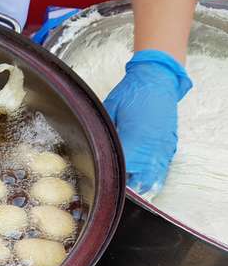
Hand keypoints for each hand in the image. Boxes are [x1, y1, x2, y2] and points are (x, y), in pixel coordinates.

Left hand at [103, 50, 191, 195]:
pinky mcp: (170, 145)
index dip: (111, 177)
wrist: (157, 79)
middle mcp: (151, 147)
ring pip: (153, 178)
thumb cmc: (132, 92)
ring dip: (140, 184)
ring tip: (127, 186)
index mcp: (134, 139)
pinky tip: (142, 177)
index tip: (102, 179)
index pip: (121, 170)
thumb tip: (95, 147)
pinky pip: (162, 168)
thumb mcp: (109, 111)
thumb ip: (104, 132)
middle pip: (138, 180)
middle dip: (125, 185)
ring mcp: (163, 147)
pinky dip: (153, 175)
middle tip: (113, 184)